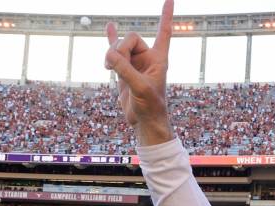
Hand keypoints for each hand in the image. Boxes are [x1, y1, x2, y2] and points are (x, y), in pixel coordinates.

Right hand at [104, 0, 174, 144]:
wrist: (144, 121)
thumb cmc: (150, 105)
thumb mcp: (139, 87)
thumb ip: (125, 70)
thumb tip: (110, 54)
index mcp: (159, 58)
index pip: (164, 32)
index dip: (166, 15)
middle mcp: (147, 57)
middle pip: (131, 38)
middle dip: (120, 49)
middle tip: (115, 66)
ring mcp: (134, 62)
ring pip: (119, 46)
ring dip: (111, 55)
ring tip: (108, 69)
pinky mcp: (123, 69)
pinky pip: (115, 50)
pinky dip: (111, 38)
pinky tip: (109, 26)